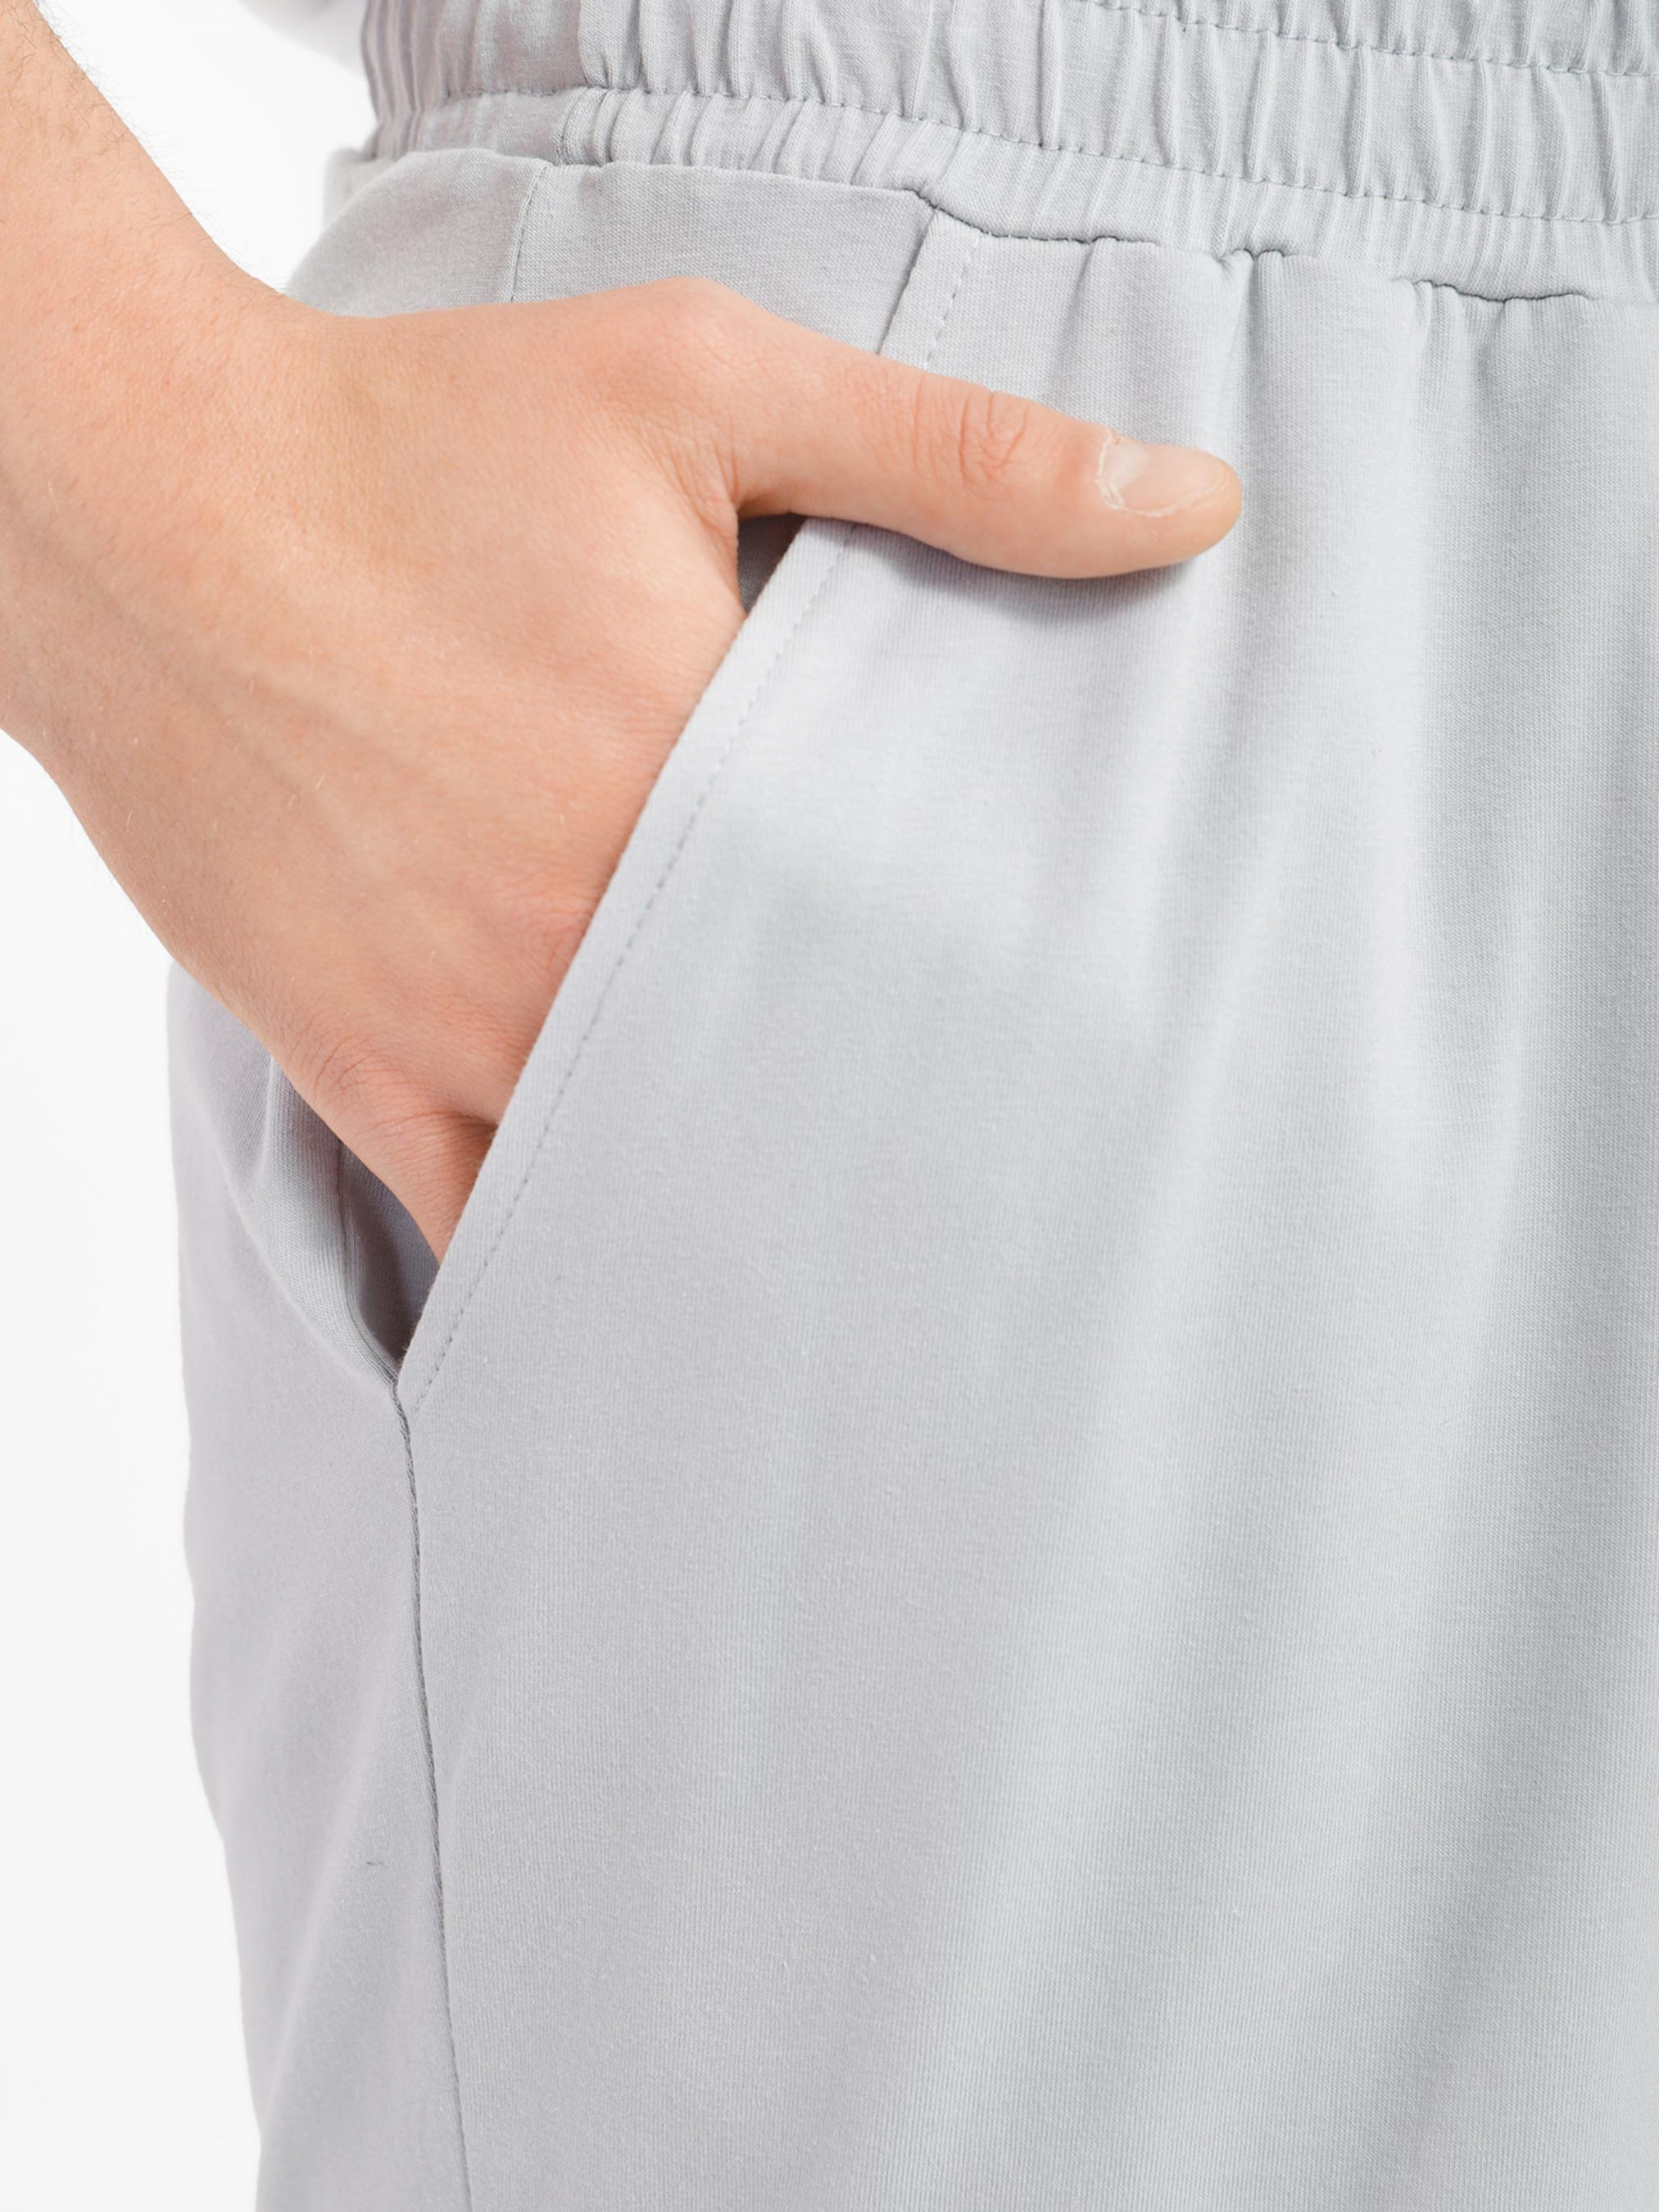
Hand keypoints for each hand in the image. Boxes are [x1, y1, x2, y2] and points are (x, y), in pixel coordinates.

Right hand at [6, 269, 1239, 1258]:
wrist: (137, 497)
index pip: (912, 948)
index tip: (1092, 1072)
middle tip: (1018, 1208)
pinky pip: (482, 1219)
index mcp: (700, 788)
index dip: (1007, 1017)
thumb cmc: (418, 429)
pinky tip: (660, 1314)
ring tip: (870, 1278)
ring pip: (654, 1180)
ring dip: (754, 1220)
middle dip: (902, 1141)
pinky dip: (575, 1261)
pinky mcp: (357, 1063)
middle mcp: (587, 938)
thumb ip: (955, 458)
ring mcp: (462, 1026)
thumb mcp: (700, 385)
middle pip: (798, 1090)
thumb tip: (1192, 510)